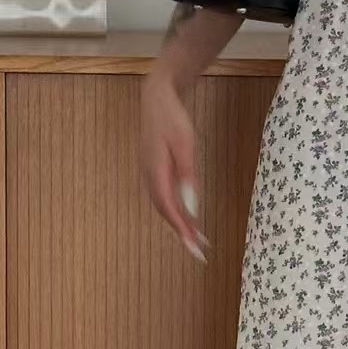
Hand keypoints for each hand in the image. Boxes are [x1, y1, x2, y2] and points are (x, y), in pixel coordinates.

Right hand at [140, 66, 205, 261]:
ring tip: (196, 238)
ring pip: (162, 206)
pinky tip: (185, 215)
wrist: (157, 97)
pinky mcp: (153, 169)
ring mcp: (148, 173)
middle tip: (198, 251)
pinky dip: (174, 210)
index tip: (195, 248)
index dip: (182, 231)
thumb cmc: (173, 119)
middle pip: (165, 212)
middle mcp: (148, 177)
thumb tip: (192, 205)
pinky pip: (162, 196)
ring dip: (178, 223)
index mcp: (155, 173)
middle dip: (181, 233)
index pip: (169, 210)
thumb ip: (188, 176)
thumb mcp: (186, 145)